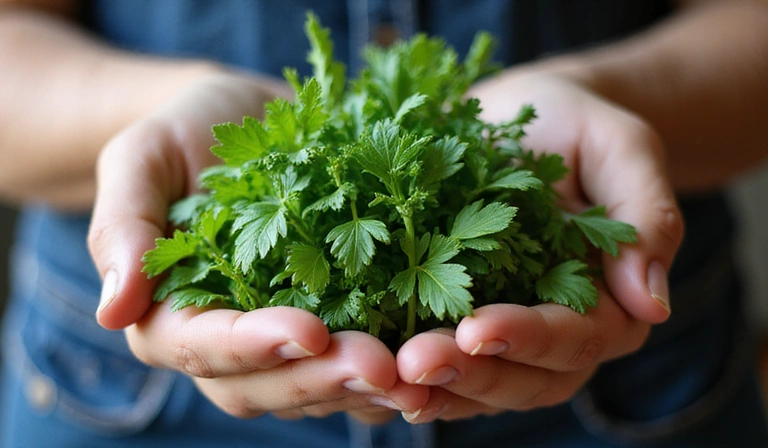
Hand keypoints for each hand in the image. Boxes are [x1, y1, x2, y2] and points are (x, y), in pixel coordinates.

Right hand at [87, 71, 427, 422]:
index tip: (309, 330)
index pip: (203, 346)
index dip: (254, 346)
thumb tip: (112, 312)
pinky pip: (356, 363)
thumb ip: (123, 228)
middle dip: (322, 378)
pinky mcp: (331, 323)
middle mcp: (227, 341)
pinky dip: (393, 369)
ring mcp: (282, 339)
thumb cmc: (186, 131)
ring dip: (366, 387)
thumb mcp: (141, 160)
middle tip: (381, 367)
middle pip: (266, 385)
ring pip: (316, 388)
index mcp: (171, 313)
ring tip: (418, 373)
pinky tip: (437, 359)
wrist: (248, 119)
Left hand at [395, 72, 683, 421]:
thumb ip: (647, 216)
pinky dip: (412, 376)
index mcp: (610, 299)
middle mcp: (560, 329)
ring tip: (386, 377)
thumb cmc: (576, 125)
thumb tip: (652, 304)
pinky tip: (373, 374)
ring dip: (435, 387)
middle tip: (412, 364)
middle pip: (526, 379)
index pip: (577, 336)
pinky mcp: (460, 319)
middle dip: (470, 375)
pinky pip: (443, 364)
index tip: (475, 329)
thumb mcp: (621, 148)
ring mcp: (508, 330)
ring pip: (482, 385)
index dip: (528, 338)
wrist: (523, 117)